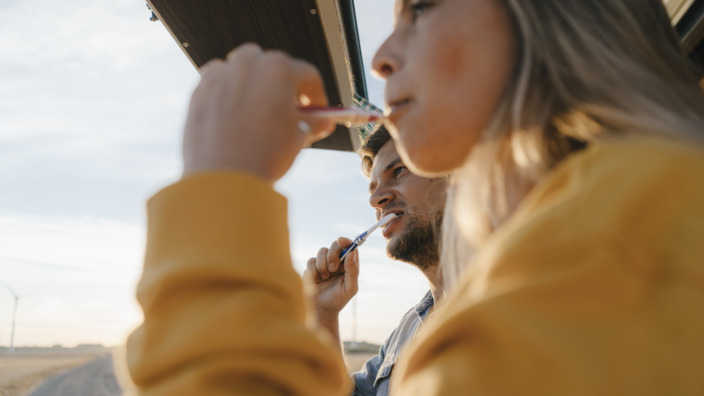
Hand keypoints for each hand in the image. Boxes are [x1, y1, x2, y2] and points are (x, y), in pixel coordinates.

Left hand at [182, 43, 334, 181]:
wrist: (223, 179)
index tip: (314, 109)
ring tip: (257, 108)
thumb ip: (311, 124)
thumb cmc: (264, 157)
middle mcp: (249, 64)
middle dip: (283, 84)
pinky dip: (227, 89)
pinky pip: (217, 79)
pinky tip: (233, 111)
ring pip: (242, 66)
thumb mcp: (297, 140)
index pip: (307, 75)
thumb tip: (323, 122)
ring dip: (253, 81)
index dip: (315, 94)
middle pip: (273, 65)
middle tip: (287, 108)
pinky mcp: (200, 89)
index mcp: (280, 71)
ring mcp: (222, 74)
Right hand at [303, 237, 358, 318]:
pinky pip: (311, 260)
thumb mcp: (350, 288)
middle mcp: (337, 261)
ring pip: (322, 251)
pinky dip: (314, 270)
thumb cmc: (338, 300)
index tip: (341, 241)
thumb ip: (353, 271)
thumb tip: (352, 253)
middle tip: (333, 269)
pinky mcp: (312, 267)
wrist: (320, 310)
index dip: (347, 241)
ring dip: (323, 265)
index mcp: (349, 265)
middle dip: (333, 255)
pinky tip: (316, 280)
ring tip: (324, 278)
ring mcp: (324, 263)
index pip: (351, 247)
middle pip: (336, 245)